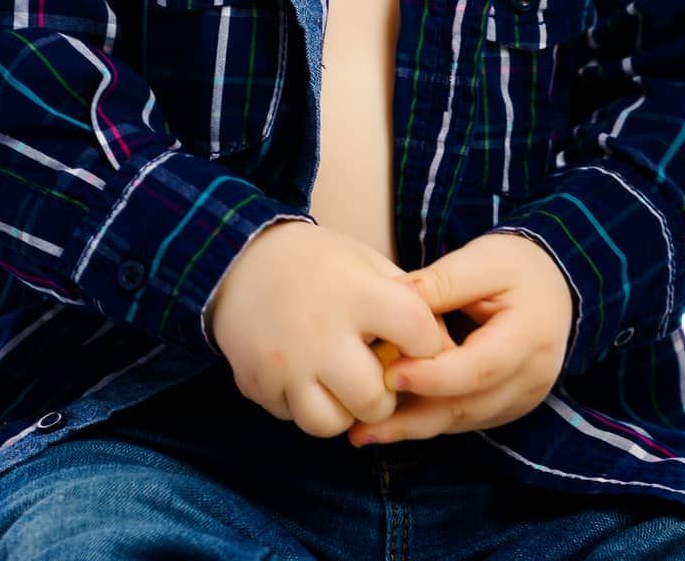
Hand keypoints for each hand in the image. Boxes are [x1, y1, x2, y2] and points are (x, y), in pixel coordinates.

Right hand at [206, 221, 449, 438]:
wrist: (239, 260)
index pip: (418, 335)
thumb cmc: (318, 263)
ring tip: (342, 381)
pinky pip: (295, 418)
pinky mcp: (259, 385)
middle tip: (377, 373)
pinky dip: (308, 405)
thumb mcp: (367, 263)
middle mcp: (320, 334)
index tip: (417, 342)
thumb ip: (409, 303)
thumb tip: (444, 349)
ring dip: (346, 409)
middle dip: (385, 394)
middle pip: (375, 400)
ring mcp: (286, 365)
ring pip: (333, 424)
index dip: (428, 344)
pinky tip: (308, 376)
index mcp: (356, 294)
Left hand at [348, 232, 574, 445]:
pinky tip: (394, 422)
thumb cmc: (517, 266)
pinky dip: (430, 420)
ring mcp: (521, 398)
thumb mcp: (484, 258)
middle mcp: (530, 379)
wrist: (556, 284)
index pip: (478, 369)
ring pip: (463, 421)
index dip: (432, 376)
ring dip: (415, 427)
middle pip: (467, 408)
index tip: (389, 374)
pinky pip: (466, 419)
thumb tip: (394, 296)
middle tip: (361, 427)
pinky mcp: (507, 406)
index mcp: (529, 338)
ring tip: (365, 432)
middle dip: (412, 418)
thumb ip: (443, 280)